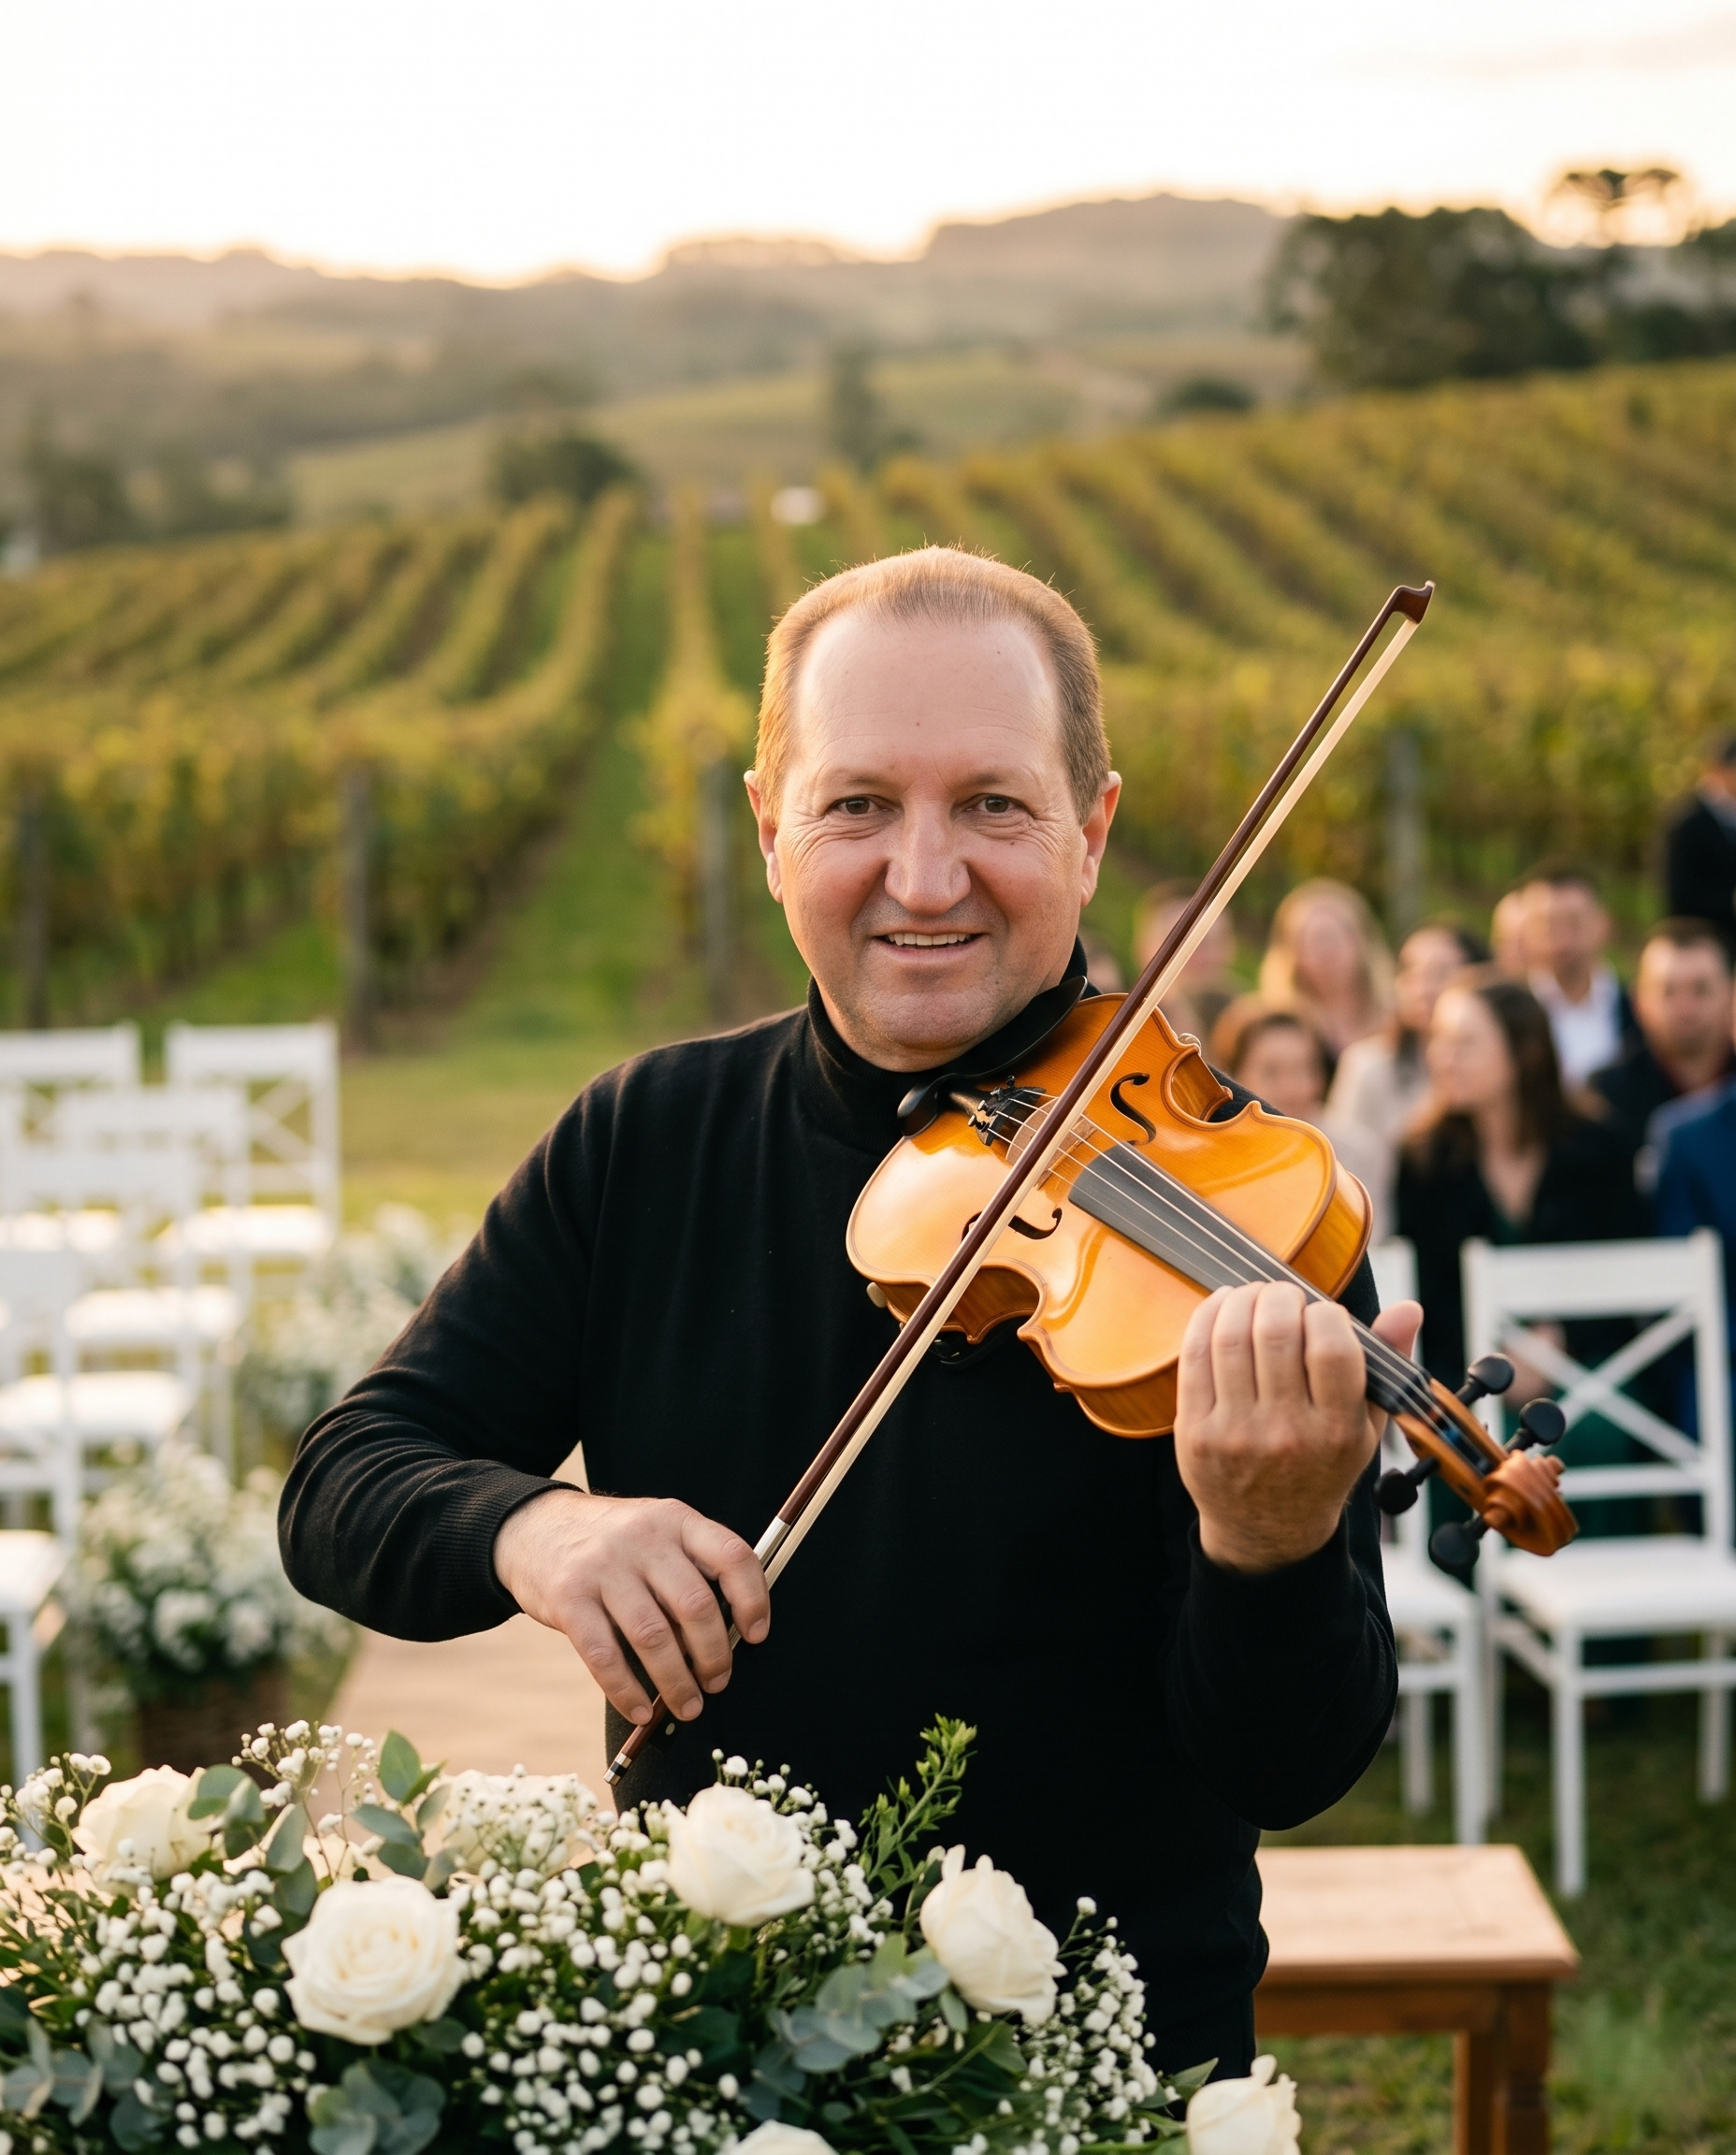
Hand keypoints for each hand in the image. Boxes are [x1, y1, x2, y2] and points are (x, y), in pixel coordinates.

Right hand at [492, 1489, 769, 1726]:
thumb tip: (725, 1639)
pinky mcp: (568, 1597)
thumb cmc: (610, 1544)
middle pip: (695, 1605)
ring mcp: (603, 1566)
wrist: (531, 1528)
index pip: (732, 1555)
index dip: (753, 1599)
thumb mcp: (655, 1532)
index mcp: (675, 1519)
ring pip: (654, 1637)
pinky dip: (627, 1691)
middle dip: (714, 1655)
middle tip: (717, 1681)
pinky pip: (605, 1656)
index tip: (757, 1635)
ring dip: (677, 1683)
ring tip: (687, 1705)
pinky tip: (640, 1709)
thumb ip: (688, 1569)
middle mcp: (643, 1537)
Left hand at [1174, 1282, 1423, 1574]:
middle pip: (1275, 1332)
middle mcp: (1286, 1433)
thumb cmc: (1322, 1465)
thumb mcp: (1367, 1426)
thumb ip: (1387, 1363)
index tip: (1321, 1312)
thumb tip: (1409, 1308)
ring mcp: (1236, 1433)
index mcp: (1337, 1431)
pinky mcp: (1195, 1432)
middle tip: (1282, 1296)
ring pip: (1231, 1338)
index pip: (1332, 1346)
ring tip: (1253, 1296)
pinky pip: (1195, 1356)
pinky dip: (1207, 1318)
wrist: (1269, 1531)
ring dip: (1241, 1299)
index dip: (1325, 1312)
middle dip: (1279, 1296)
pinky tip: (1222, 1308)